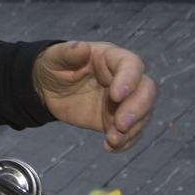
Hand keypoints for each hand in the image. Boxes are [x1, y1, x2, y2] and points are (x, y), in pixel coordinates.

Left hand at [32, 40, 157, 152]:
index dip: (128, 80)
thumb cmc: (54, 66)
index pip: (131, 65)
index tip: (116, 96)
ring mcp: (123, 101)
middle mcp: (123, 78)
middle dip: (138, 108)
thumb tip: (82, 47)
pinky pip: (131, 132)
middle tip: (121, 124)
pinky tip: (111, 147)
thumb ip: (68, 53)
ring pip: (143, 113)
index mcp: (111, 58)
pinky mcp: (117, 120)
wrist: (48, 88)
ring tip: (113, 140)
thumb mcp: (55, 57)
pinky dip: (126, 141)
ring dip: (132, 129)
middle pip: (146, 90)